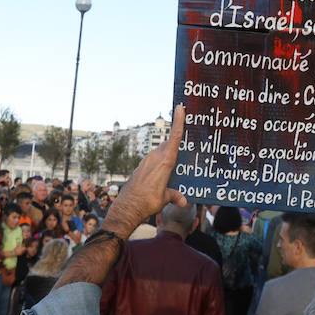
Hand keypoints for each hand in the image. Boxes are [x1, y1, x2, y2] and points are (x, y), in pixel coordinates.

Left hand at [103, 104, 186, 235]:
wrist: (128, 207)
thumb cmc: (148, 201)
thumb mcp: (165, 198)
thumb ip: (175, 196)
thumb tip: (184, 202)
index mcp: (165, 161)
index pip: (174, 137)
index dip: (178, 121)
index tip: (180, 108)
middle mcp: (155, 158)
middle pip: (168, 144)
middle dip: (176, 141)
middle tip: (187, 140)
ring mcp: (147, 161)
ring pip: (161, 152)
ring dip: (168, 154)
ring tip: (178, 161)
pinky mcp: (141, 167)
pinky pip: (154, 160)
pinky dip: (160, 162)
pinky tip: (164, 172)